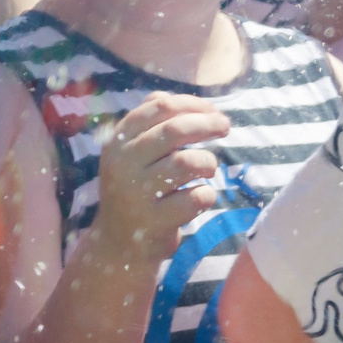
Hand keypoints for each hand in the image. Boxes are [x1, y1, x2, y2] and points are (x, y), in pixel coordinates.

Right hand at [90, 92, 229, 269]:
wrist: (118, 244)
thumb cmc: (134, 191)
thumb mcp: (130, 155)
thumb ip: (147, 126)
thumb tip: (174, 98)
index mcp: (117, 142)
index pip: (158, 107)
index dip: (193, 104)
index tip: (213, 111)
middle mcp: (122, 164)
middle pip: (175, 129)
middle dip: (208, 124)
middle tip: (225, 127)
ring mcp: (136, 193)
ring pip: (188, 162)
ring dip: (208, 163)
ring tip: (208, 171)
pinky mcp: (155, 220)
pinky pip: (197, 198)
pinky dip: (207, 195)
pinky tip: (199, 198)